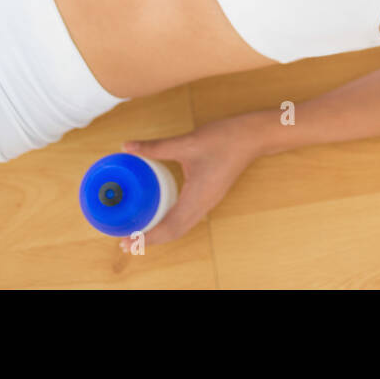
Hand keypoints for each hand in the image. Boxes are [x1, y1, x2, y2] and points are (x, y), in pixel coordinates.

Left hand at [115, 115, 264, 250]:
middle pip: (175, 233)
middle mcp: (203, 205)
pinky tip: (160, 213)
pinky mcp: (209, 195)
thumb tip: (127, 147)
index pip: (169, 227)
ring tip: (140, 231)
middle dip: (150, 240)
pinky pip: (187, 217)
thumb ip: (155, 147)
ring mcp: (208, 202)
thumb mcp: (186, 142)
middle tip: (127, 241)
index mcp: (197, 197)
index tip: (127, 242)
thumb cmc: (223, 139)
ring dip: (161, 232)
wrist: (252, 137)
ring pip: (182, 227)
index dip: (147, 238)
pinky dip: (171, 222)